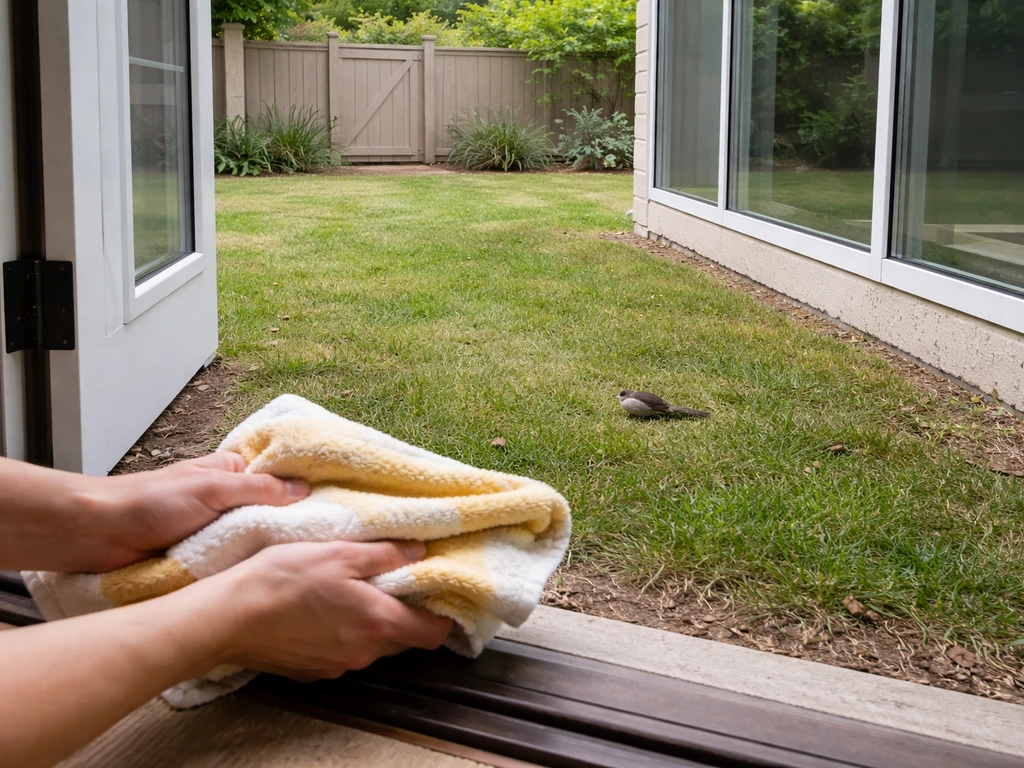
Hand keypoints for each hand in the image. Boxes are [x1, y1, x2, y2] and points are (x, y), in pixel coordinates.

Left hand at [96, 452, 309, 570]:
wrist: (98, 535)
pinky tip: (274, 575)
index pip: (280, 477)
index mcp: (232, 472)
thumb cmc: (148, 501)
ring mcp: (219, 530)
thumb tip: (302, 489)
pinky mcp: (207, 558)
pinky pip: (238, 562)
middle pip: (273, 512)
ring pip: (258, 539)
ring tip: (308, 560)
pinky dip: (250, 567)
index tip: (337, 502)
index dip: (306, 488)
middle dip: (293, 524)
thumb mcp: (212, 488)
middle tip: (328, 539)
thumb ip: (258, 488)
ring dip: (270, 549)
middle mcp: (229, 499)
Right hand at [207, 540, 452, 679]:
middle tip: (392, 581)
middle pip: (403, 639)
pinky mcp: (313, 670)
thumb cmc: (284, 580)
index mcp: (378, 624)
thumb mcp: (340, 552)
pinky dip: (343, 633)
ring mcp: (337, 666)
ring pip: (372, 645)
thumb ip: (385, 554)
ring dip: (371, 622)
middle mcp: (363, 653)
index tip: (438, 594)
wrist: (229, 616)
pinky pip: (343, 652)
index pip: (434, 634)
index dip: (443, 615)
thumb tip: (418, 553)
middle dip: (404, 613)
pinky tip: (323, 609)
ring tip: (352, 589)